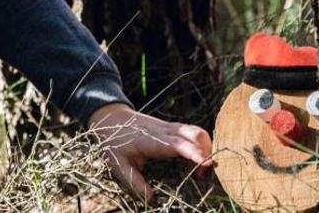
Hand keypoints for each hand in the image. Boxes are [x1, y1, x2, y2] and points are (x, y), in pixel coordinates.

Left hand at [87, 103, 212, 202]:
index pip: (178, 144)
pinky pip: (194, 133)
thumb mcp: (118, 165)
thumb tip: (152, 200)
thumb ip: (135, 183)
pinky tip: (193, 162)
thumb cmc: (113, 143)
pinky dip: (201, 146)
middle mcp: (165, 131)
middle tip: (200, 177)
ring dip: (206, 150)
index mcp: (152, 140)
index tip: (207, 163)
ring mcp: (171, 127)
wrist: (111, 117)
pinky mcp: (174, 128)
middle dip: (206, 154)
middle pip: (195, 135)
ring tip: (197, 172)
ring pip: (197, 132)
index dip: (194, 153)